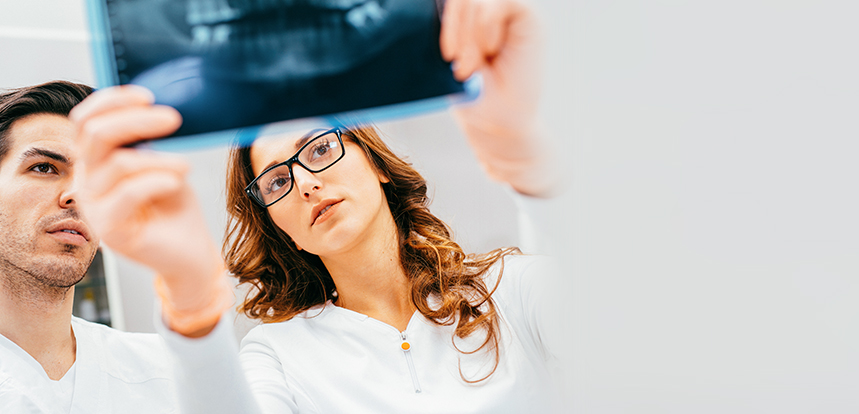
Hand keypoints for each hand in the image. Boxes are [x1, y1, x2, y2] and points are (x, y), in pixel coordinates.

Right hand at [70, 86, 229, 335]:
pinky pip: (129, 193)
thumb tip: (155, 105)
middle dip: (137, 119)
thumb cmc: (175, 205)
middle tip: (174, 118)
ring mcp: (94, 207)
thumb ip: (148, 140)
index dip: (112, 101)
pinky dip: (159, 180)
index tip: (148, 95)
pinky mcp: (110, 231)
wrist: (189, 251)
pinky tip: (177, 183)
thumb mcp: (162, 162)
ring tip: (185, 165)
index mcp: (95, 160)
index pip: (84, 120)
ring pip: (118, 163)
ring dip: (159, 158)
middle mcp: (87, 181)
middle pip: (94, 134)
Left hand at [441, 0, 557, 196]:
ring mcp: (511, 13)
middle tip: (461, 68)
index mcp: (470, 19)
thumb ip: (450, 27)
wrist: (501, 125)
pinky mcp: (529, 17)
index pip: (452, 0)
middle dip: (455, 28)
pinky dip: (486, 25)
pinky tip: (490, 50)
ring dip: (469, 36)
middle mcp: (492, 12)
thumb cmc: (476, 97)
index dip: (445, 19)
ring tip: (474, 67)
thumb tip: (439, 2)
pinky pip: (501, 1)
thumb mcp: (453, 58)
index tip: (446, 56)